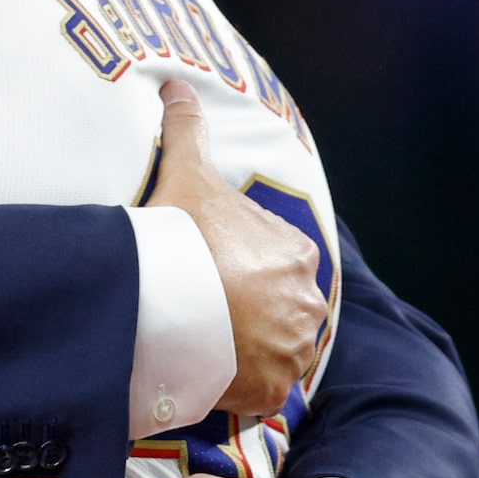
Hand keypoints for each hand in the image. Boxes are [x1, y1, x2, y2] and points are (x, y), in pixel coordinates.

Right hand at [143, 79, 323, 415]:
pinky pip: (257, 393)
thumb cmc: (183, 236)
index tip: (205, 273)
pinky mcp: (271, 390)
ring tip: (200, 346)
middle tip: (200, 312)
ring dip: (244, 352)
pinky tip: (205, 374)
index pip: (275, 263)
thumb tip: (176, 84)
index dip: (238, 268)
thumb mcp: (187, 173)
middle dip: (247, 314)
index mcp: (297, 254)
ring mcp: (292, 351)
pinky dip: (236, 389)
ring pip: (271, 352)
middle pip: (277, 311)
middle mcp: (307, 304)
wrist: (171, 299)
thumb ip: (188, 129)